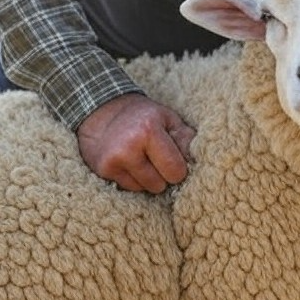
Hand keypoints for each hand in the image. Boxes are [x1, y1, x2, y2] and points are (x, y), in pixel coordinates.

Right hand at [76, 93, 194, 192]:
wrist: (102, 111)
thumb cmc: (142, 116)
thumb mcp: (168, 119)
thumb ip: (185, 139)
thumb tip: (198, 160)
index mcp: (149, 130)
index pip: (175, 170)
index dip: (178, 169)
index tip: (174, 160)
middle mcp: (129, 146)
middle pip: (160, 184)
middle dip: (163, 176)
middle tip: (156, 158)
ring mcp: (114, 159)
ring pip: (144, 189)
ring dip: (147, 179)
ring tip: (141, 159)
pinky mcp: (103, 169)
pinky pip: (129, 188)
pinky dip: (133, 180)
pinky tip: (129, 163)